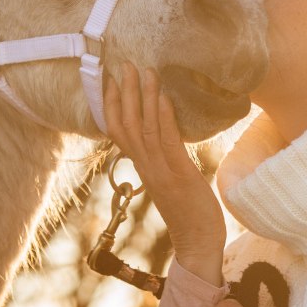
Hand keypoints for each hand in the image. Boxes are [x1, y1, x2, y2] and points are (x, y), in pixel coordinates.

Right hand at [105, 62, 226, 286]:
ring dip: (143, 97)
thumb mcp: (170, 179)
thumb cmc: (189, 211)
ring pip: (143, 127)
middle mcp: (146, 166)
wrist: (197, 242)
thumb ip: (163, 158)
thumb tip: (166, 135)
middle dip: (124, 92)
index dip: (111, 105)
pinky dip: (163, 117)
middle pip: (125, 123)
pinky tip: (163, 98)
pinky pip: (166, 141)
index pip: (118, 131)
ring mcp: (160, 170)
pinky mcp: (179, 174)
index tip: (109, 79)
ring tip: (145, 71)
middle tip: (125, 64)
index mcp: (142, 167)